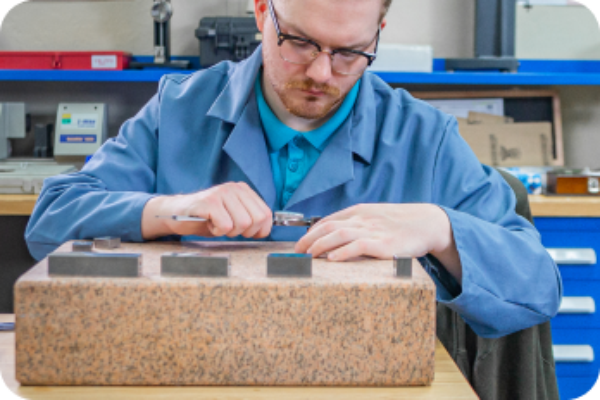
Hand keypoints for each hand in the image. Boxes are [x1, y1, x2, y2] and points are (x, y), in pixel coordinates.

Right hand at [142, 182, 272, 238]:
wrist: (176, 213)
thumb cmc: (207, 218)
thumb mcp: (233, 215)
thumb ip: (250, 218)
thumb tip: (265, 229)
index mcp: (243, 190)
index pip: (266, 213)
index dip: (259, 230)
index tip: (247, 233)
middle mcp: (234, 188)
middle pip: (257, 219)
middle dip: (244, 232)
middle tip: (228, 228)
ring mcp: (221, 193)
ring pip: (242, 223)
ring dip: (229, 232)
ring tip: (217, 224)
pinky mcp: (209, 202)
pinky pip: (225, 226)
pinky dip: (217, 231)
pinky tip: (209, 224)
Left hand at [295, 203, 461, 281]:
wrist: (427, 223)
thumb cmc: (399, 224)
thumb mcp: (375, 218)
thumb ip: (356, 224)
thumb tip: (334, 236)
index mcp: (359, 212)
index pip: (327, 220)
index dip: (310, 232)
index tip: (299, 244)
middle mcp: (363, 219)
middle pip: (328, 227)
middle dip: (308, 240)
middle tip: (296, 253)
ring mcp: (373, 230)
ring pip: (339, 234)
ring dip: (320, 246)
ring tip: (308, 256)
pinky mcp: (384, 244)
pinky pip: (359, 246)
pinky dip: (343, 252)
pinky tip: (332, 259)